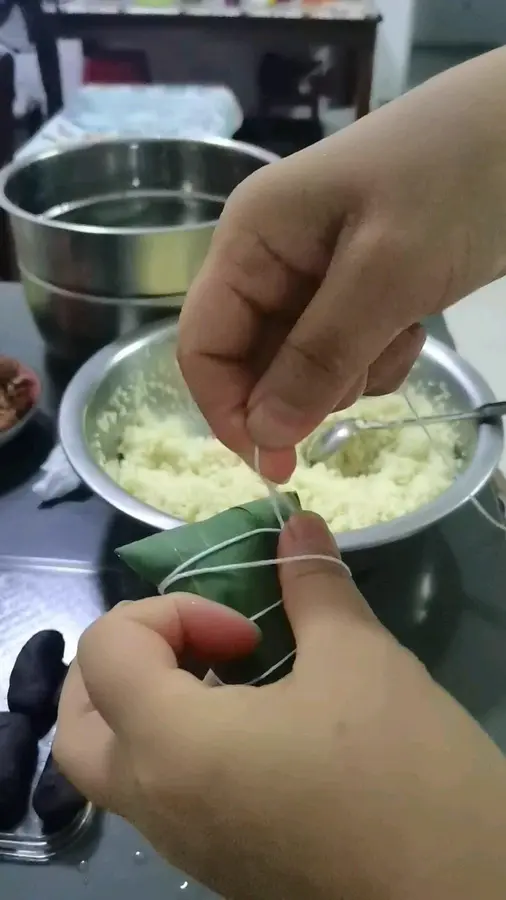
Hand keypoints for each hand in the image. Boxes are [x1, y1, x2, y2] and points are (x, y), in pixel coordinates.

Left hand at [54, 514, 505, 899]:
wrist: (459, 897)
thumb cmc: (400, 770)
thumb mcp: (360, 658)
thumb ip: (313, 584)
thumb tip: (296, 522)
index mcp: (172, 745)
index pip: (106, 650)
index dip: (169, 612)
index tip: (247, 627)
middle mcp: (157, 804)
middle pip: (81, 721)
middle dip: (128, 660)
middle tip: (201, 642)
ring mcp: (184, 845)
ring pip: (116, 765)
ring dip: (151, 703)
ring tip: (233, 678)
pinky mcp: (219, 867)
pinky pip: (162, 798)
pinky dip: (179, 746)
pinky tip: (258, 730)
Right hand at [179, 50, 505, 481]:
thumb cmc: (455, 182)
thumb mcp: (385, 272)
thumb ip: (319, 356)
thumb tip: (263, 437)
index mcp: (251, 238)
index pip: (202, 343)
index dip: (227, 408)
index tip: (274, 462)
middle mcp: (272, 257)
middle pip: (253, 358)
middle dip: (303, 386)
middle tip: (363, 374)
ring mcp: (317, 272)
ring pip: (303, 364)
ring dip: (350, 371)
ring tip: (399, 330)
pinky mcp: (360, 286)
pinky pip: (346, 351)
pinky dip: (378, 356)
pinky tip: (413, 325)